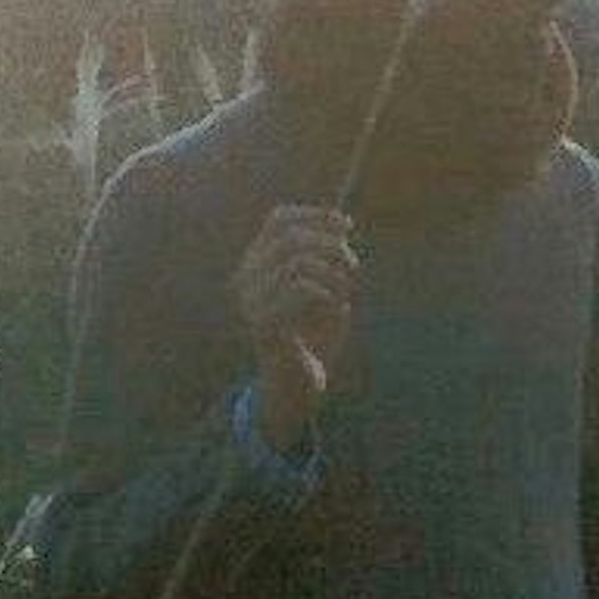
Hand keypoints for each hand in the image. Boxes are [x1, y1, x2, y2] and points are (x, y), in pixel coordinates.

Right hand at [232, 204, 356, 445]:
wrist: (298, 383)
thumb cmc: (314, 333)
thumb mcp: (324, 287)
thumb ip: (326, 257)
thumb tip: (342, 222)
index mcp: (257, 263)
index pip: (278, 220)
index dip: (315, 215)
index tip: (347, 225)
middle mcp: (245, 278)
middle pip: (290, 236)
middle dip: (329, 244)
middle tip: (352, 264)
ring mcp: (250, 301)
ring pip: (296, 262)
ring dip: (331, 273)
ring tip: (345, 292)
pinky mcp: (263, 323)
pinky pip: (300, 289)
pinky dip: (327, 293)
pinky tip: (335, 307)